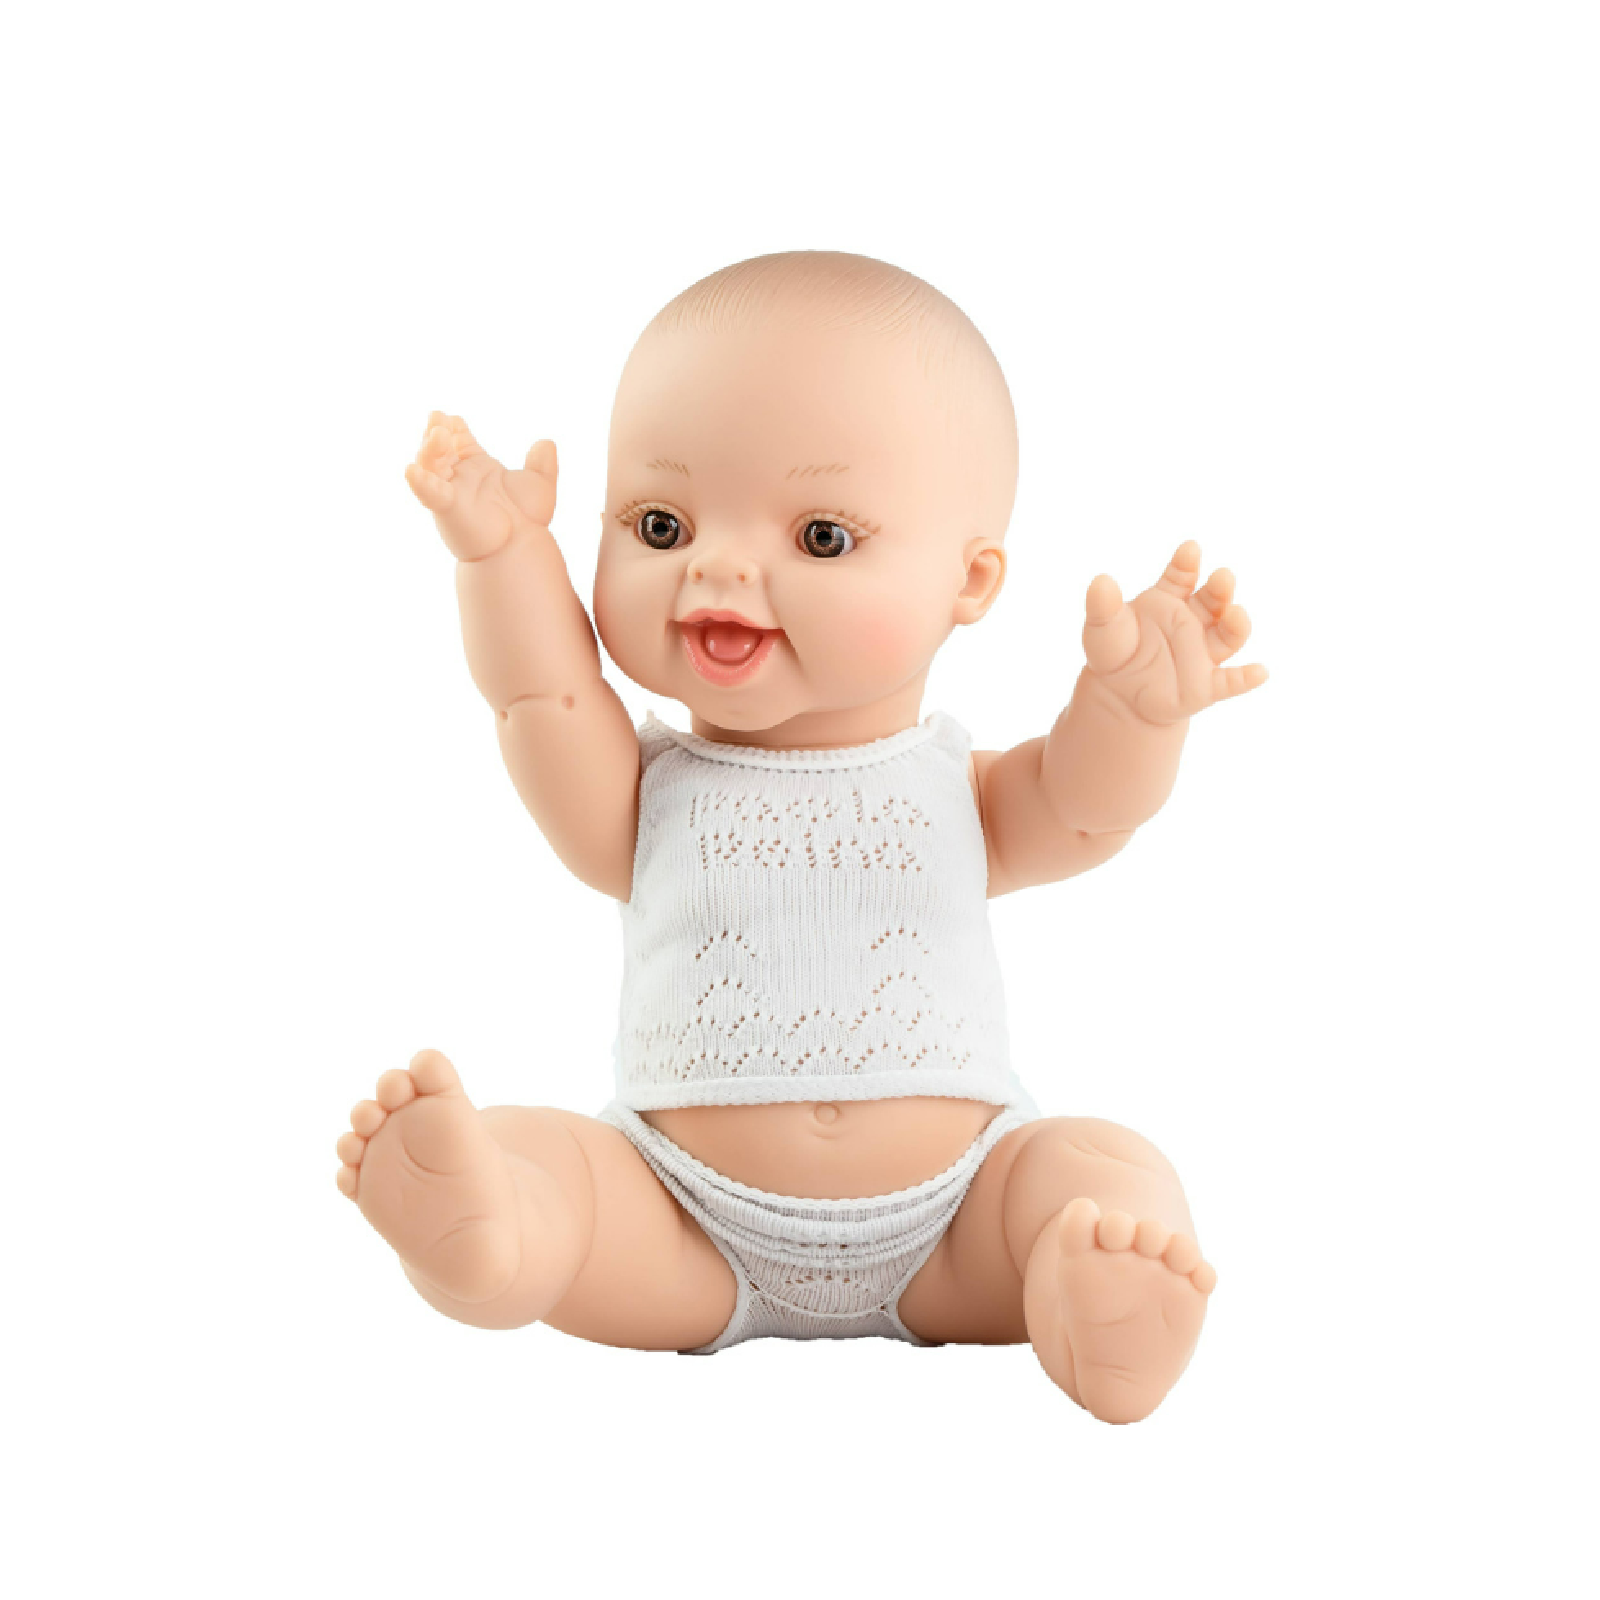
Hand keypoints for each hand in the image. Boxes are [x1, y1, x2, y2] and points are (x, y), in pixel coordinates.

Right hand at [404, 412, 558, 560]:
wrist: (523, 547)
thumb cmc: (527, 520)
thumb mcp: (539, 484)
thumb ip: (542, 463)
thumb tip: (547, 443)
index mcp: (476, 467)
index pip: (458, 440)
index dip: (454, 427)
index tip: (454, 418)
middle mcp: (459, 478)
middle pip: (438, 448)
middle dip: (436, 432)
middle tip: (438, 417)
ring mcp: (450, 492)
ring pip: (430, 465)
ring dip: (430, 449)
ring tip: (438, 434)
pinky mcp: (447, 509)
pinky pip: (429, 494)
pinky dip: (419, 483)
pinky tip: (412, 471)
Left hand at [1081, 541, 1266, 725]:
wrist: (1119, 694)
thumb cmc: (1116, 652)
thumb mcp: (1103, 629)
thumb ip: (1103, 606)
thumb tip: (1100, 581)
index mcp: (1170, 600)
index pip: (1182, 576)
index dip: (1186, 563)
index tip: (1189, 549)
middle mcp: (1194, 622)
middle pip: (1213, 601)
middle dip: (1220, 589)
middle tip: (1223, 577)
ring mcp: (1202, 653)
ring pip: (1227, 636)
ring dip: (1236, 625)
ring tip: (1236, 614)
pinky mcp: (1207, 686)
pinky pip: (1230, 682)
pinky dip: (1246, 678)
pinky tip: (1260, 672)